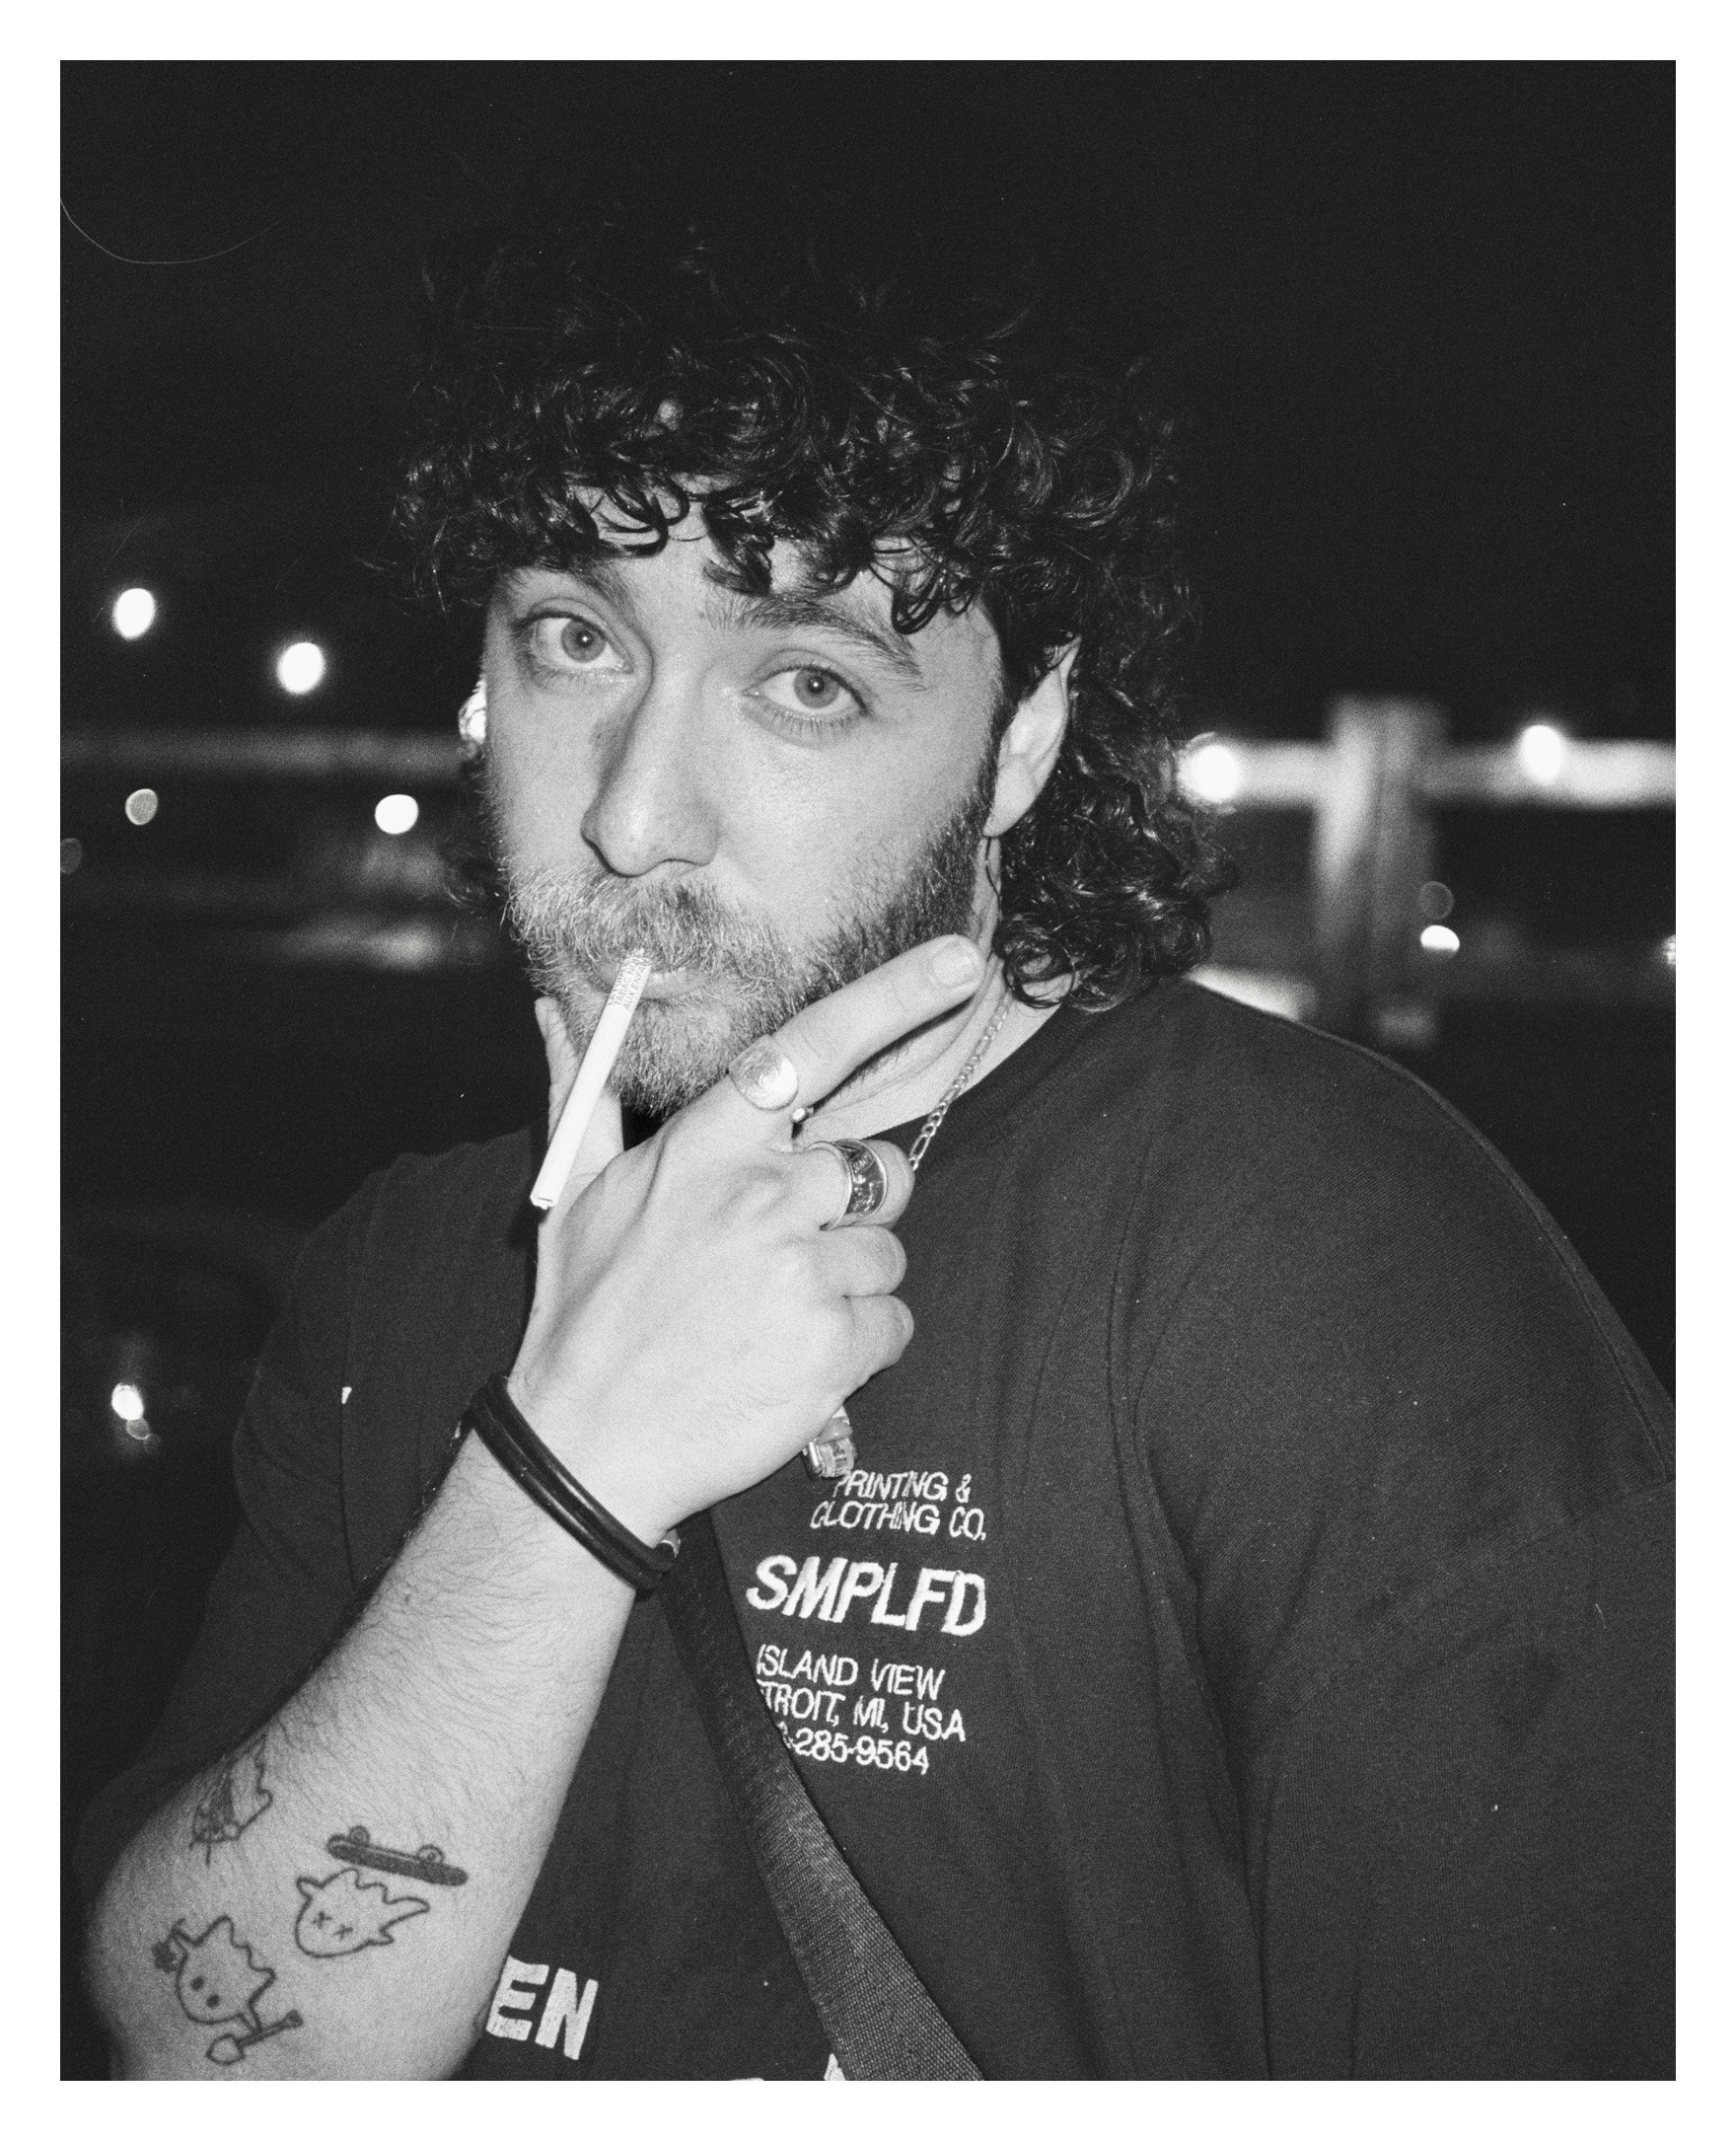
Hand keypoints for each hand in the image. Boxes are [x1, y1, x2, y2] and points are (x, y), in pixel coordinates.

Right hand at [508, 936, 984, 1542]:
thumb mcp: (577, 1190)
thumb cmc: (584, 1313)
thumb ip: (583, 1089)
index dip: (893, 996)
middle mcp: (762, 1198)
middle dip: (856, 1208)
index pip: (812, 1049)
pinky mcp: (833, 1348)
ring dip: (850, 1286)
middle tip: (790, 1251)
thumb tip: (556, 1004)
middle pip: (881, 1167)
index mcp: (706, 1148)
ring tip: (775, 1318)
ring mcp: (801, 1274)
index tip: (961, 961)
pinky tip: (795, 1362)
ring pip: (889, 1252)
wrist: (588, 1447)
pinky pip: (894, 1324)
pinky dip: (860, 1347)